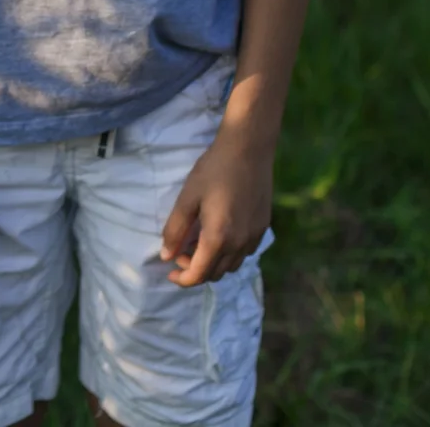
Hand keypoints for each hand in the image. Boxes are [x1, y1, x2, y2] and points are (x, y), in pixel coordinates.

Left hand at [158, 125, 271, 286]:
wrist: (248, 149)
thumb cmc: (213, 170)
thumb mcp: (187, 198)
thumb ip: (175, 230)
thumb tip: (166, 255)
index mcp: (219, 238)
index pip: (199, 274)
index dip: (182, 279)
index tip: (168, 271)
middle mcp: (240, 244)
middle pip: (215, 274)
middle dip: (195, 270)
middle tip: (180, 252)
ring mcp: (254, 237)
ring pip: (231, 265)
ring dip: (212, 263)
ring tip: (198, 243)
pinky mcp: (263, 228)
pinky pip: (244, 252)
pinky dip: (229, 253)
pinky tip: (219, 234)